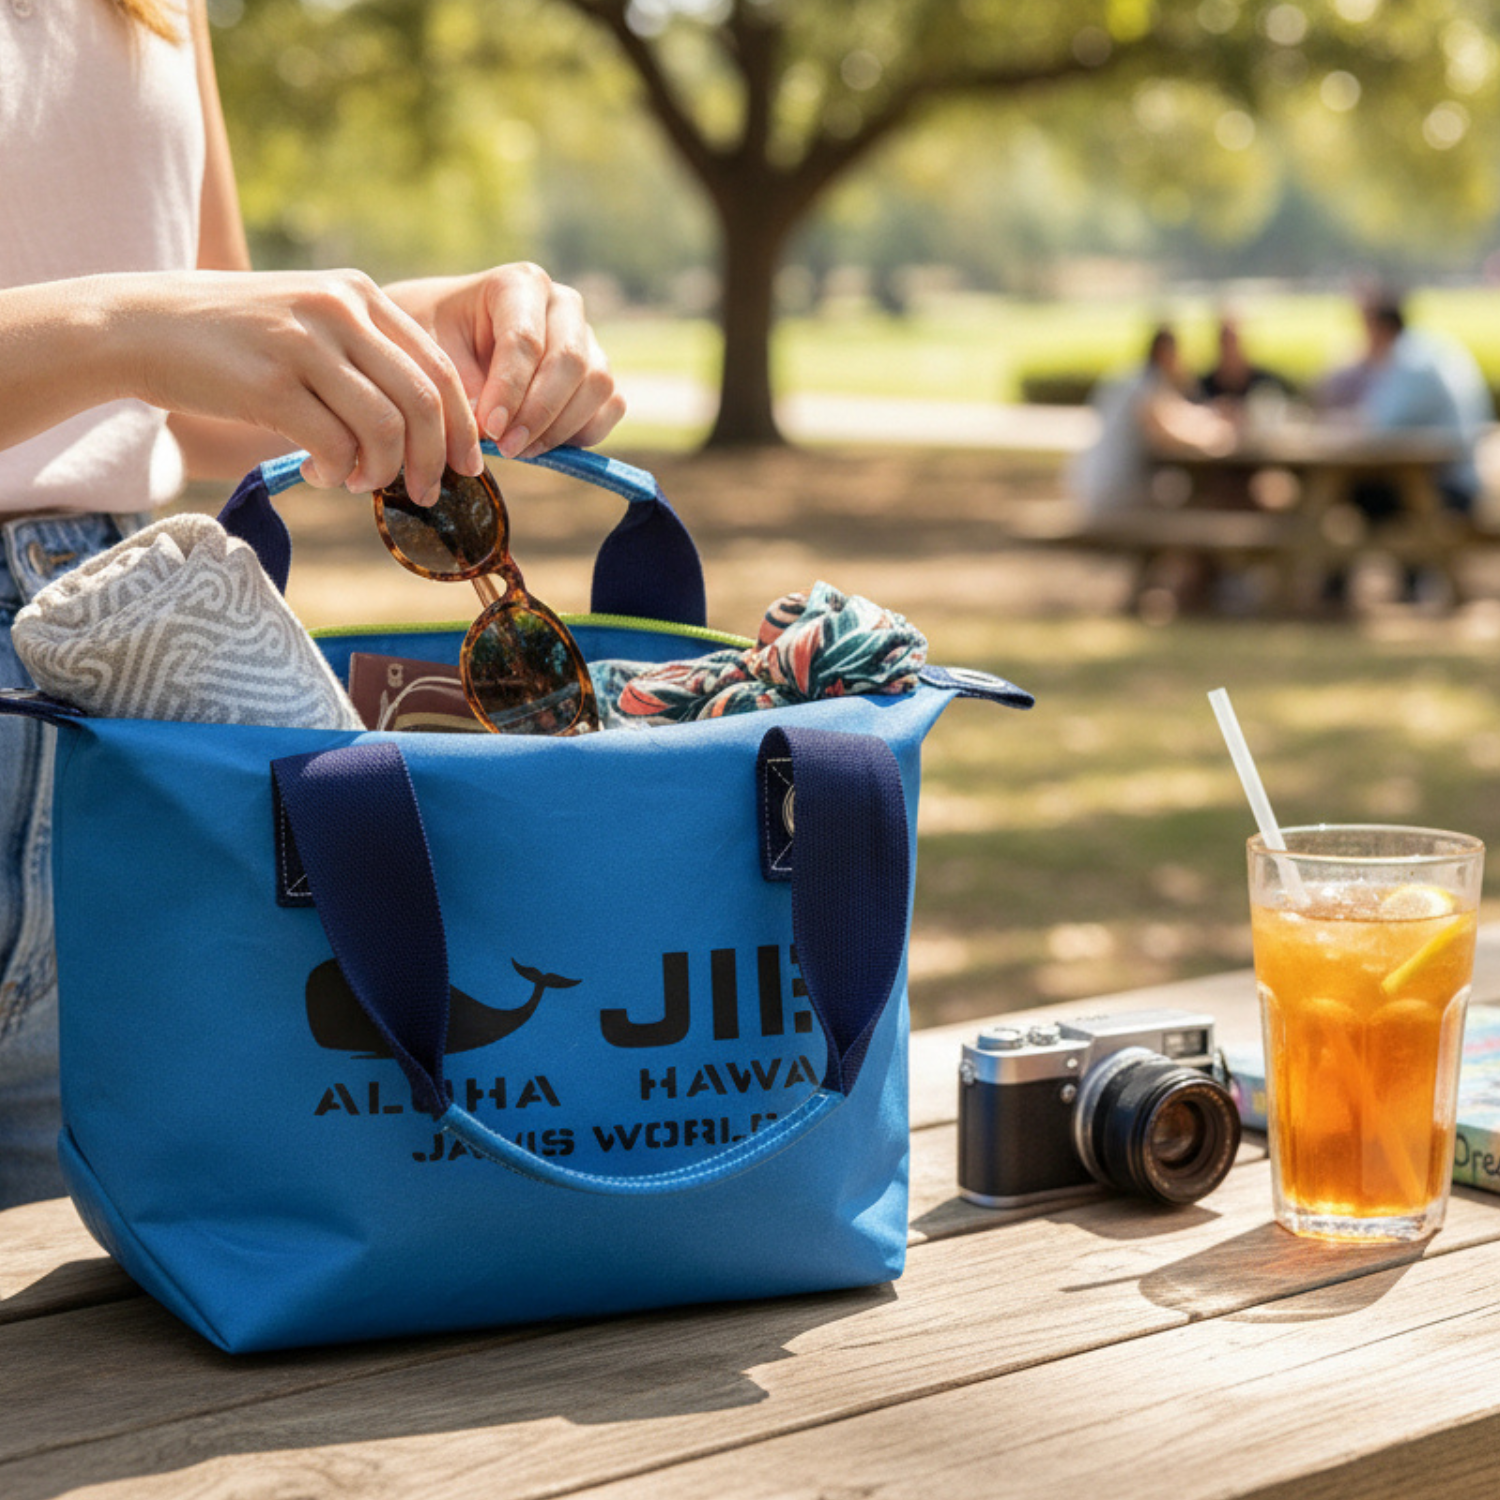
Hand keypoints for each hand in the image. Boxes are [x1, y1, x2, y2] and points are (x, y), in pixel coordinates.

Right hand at [114, 269, 482, 503]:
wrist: (141, 325)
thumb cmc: (236, 339)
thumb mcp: (310, 323)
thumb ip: (365, 358)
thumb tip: (427, 430)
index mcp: (359, 294)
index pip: (438, 368)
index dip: (462, 427)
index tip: (467, 465)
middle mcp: (339, 309)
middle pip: (422, 402)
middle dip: (434, 460)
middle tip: (426, 493)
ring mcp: (304, 343)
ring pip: (385, 427)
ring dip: (381, 470)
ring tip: (358, 481)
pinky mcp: (270, 382)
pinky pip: (334, 444)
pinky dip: (339, 472)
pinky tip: (323, 473)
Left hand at [384, 264, 625, 459]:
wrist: (445, 343)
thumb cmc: (431, 343)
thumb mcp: (428, 356)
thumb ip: (456, 387)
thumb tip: (490, 432)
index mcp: (518, 284)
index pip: (526, 339)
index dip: (510, 391)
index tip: (487, 430)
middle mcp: (562, 305)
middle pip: (571, 362)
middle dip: (539, 413)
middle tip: (506, 448)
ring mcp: (586, 339)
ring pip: (597, 385)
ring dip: (561, 427)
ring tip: (518, 449)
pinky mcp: (597, 374)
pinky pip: (611, 406)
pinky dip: (584, 433)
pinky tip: (542, 445)